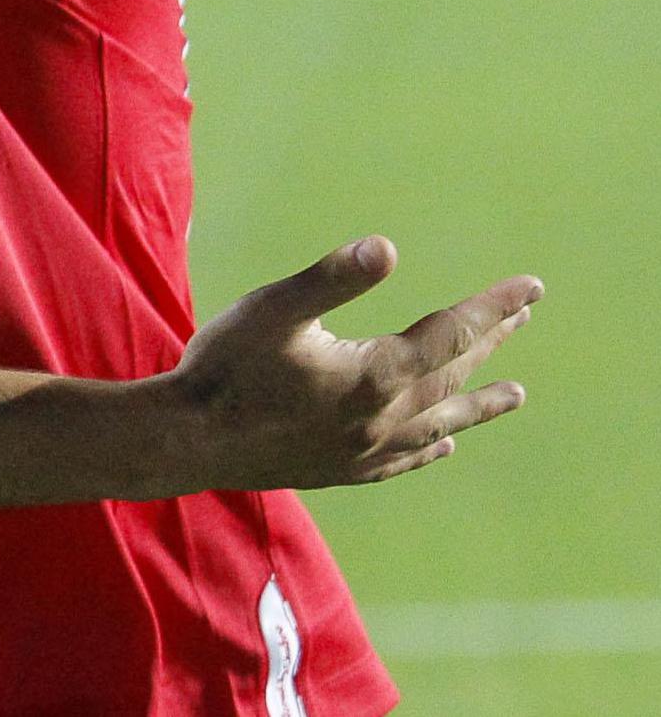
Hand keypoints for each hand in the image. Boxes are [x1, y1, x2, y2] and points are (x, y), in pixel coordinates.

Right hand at [171, 236, 537, 490]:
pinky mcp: (342, 470)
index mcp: (376, 374)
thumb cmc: (226, 367)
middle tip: (523, 317)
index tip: (530, 288)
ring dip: (479, 403)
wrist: (188, 440)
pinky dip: (431, 448)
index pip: (452, 334)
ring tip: (516, 395)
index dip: (493, 307)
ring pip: (440, 423)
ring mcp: (365, 449)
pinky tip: (443, 447)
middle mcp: (383, 417)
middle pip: (453, 374)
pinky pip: (405, 459)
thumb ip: (332, 278)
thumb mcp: (274, 307)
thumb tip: (387, 247)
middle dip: (491, 342)